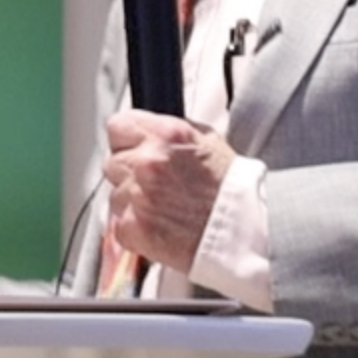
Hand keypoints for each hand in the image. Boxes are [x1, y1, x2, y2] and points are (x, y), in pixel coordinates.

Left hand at [101, 109, 235, 273]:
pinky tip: (160, 226)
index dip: (126, 140)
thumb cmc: (230, 189)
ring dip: (132, 202)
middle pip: (112, 162)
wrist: (244, 230)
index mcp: (165, 135)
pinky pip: (118, 225)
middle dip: (129, 172)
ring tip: (164, 208)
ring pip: (115, 195)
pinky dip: (134, 228)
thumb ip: (169, 132)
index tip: (132, 149)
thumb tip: (147, 130)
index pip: (117, 127)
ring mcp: (138, 196)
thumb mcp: (207, 140)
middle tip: (156, 184)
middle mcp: (148, 162)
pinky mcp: (133, 228)